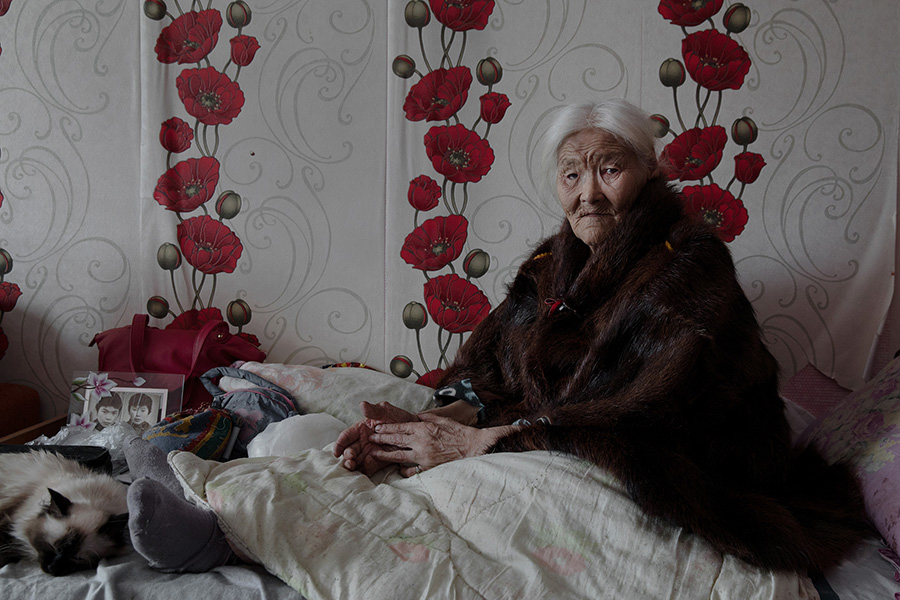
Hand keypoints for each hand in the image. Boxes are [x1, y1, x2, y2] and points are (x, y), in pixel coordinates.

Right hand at [334, 401, 419, 475]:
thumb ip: (374, 410)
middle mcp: (362, 442)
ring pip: (356, 461)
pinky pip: (369, 468)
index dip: (340, 444)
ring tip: (353, 466)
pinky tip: (366, 467)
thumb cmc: (398, 418)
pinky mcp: (378, 461)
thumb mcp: (386, 411)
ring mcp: (369, 452)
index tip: (336, 451)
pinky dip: (365, 469)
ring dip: (353, 465)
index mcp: (360, 429)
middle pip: (349, 450)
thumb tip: (362, 405)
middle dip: (347, 456)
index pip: (346, 436)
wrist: (414, 430)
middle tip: (350, 458)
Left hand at [366, 412, 494, 476]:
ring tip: (374, 453)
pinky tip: (397, 469)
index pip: (400, 427)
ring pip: (399, 456)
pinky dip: (404, 470)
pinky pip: (412, 470)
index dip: (387, 427)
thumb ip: (427, 418)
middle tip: (371, 437)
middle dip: (382, 438)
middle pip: (396, 440)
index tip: (376, 427)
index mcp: (423, 429)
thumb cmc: (459, 432)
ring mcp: (423, 456)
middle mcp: (421, 442)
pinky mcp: (428, 467)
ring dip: (385, 455)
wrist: (473, 447)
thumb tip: (416, 417)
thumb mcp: (442, 420)